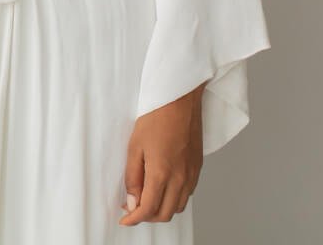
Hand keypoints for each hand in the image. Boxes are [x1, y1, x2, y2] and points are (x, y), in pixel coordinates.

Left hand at [120, 83, 204, 225]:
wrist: (180, 101)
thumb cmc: (156, 118)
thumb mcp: (134, 146)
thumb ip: (133, 177)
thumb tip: (132, 201)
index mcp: (162, 173)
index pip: (149, 209)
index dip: (134, 219)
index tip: (124, 220)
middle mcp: (181, 179)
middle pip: (165, 213)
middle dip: (147, 217)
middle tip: (131, 208)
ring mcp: (192, 174)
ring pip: (178, 206)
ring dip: (161, 209)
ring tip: (145, 198)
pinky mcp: (198, 168)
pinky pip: (187, 194)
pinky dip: (173, 199)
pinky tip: (162, 188)